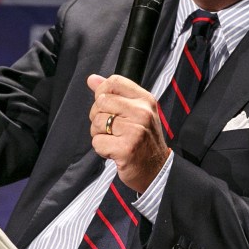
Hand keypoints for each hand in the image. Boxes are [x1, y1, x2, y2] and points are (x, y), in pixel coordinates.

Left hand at [87, 74, 170, 193]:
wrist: (157, 169)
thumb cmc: (144, 140)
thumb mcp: (135, 111)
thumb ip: (114, 93)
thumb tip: (92, 79)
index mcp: (145, 100)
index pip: (114, 82)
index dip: (102, 92)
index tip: (106, 105)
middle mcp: (142, 112)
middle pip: (101, 102)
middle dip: (98, 116)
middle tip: (112, 128)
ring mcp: (135, 130)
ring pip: (97, 122)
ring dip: (99, 134)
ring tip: (114, 140)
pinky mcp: (126, 149)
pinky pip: (97, 142)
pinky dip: (101, 149)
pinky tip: (114, 151)